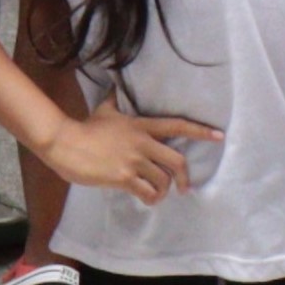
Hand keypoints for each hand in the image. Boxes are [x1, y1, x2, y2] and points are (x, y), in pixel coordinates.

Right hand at [42, 102, 218, 201]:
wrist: (65, 143)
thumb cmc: (85, 128)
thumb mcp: (104, 110)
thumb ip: (114, 99)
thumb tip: (114, 85)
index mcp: (141, 126)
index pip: (177, 126)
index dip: (200, 131)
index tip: (219, 136)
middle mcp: (142, 143)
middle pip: (177, 160)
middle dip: (184, 177)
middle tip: (184, 187)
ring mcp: (133, 161)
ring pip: (163, 180)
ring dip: (163, 191)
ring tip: (157, 195)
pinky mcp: (122, 178)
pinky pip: (147, 192)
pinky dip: (151, 199)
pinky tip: (147, 200)